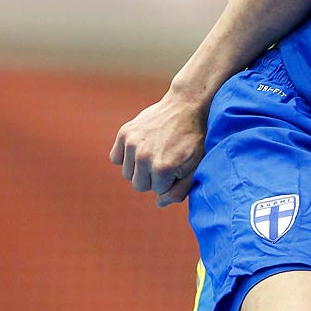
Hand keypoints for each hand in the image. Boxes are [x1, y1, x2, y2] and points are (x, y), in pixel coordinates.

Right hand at [110, 89, 206, 206]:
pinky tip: (139, 149)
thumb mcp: (195, 166)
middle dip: (153, 178)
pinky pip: (115, 158)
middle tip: (165, 160)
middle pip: (139, 185)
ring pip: (127, 174)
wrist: (186, 106)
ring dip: (139, 168)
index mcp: (162, 168)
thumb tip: (159, 204)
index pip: (158, 191)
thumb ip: (179, 190)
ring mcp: (132, 144)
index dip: (169, 180)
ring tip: (154, 153)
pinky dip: (125, 157)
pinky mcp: (125, 133)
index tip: (177, 165)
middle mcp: (144, 157)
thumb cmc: (193, 139)